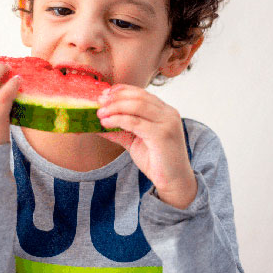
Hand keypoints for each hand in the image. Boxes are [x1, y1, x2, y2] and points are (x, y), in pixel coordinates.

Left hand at [97, 84, 196, 208]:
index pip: (141, 93)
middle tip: (99, 102)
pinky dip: (118, 120)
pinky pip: (135, 122)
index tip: (104, 93)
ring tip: (100, 113)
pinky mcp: (162, 135)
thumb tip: (98, 123)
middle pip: (138, 97)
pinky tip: (106, 123)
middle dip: (116, 97)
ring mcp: (167, 123)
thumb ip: (120, 130)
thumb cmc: (156, 161)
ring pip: (137, 106)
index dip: (122, 90)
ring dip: (115, 107)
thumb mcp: (135, 141)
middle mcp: (168, 113)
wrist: (174, 181)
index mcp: (165, 111)